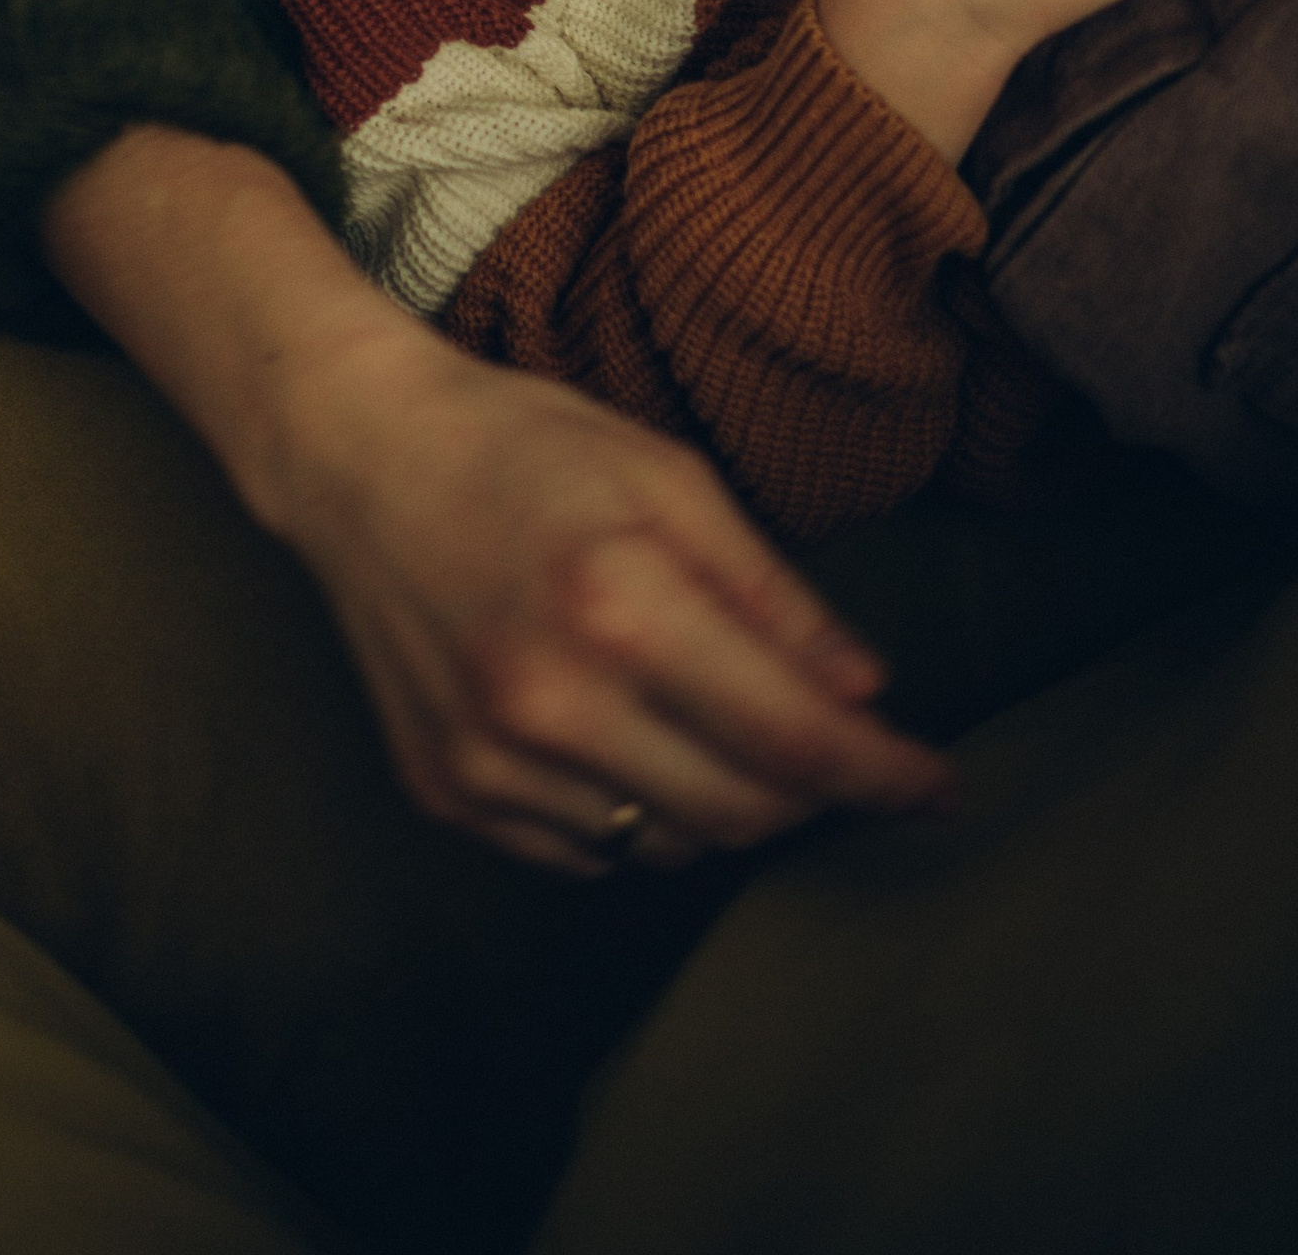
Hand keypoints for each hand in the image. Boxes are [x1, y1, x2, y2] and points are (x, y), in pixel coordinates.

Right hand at [43, 127, 950, 876]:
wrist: (355, 455)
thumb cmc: (519, 445)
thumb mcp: (665, 477)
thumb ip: (768, 592)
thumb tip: (862, 693)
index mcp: (616, 603)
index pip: (790, 738)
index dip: (883, 774)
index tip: (941, 785)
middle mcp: (548, 700)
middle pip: (740, 814)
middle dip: (811, 792)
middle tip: (832, 745)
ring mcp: (489, 759)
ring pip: (665, 847)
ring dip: (721, 804)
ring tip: (711, 719)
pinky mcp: (448, 791)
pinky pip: (585, 853)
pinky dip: (631, 814)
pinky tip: (623, 736)